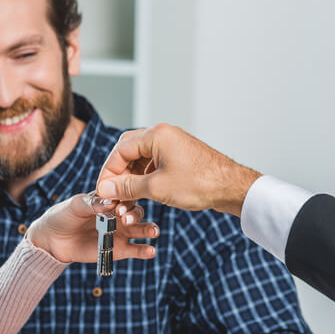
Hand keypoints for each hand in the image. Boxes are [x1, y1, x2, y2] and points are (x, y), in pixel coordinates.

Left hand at [25, 193, 158, 263]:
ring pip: (140, 229)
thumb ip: (93, 203)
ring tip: (154, 232)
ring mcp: (120, 232)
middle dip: (135, 215)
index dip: (125, 201)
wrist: (53, 240)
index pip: (124, 196)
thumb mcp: (75, 205)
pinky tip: (151, 251)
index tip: (119, 208)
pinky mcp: (119, 250)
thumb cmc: (64, 216)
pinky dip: (144, 251)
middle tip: (128, 221)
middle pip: (136, 212)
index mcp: (110, 200)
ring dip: (149, 229)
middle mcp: (118, 215)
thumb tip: (111, 201)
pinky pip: (135, 250)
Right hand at [95, 123, 261, 215]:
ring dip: (131, 178)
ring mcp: (171, 144)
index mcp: (156, 135)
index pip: (119, 150)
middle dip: (118, 174)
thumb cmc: (200, 183)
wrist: (231, 187)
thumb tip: (106, 188)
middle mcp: (163, 135)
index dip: (108, 173)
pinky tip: (142, 193)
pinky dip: (144, 177)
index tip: (103, 191)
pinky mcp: (178, 156)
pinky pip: (153, 163)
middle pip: (127, 151)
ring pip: (140, 158)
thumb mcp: (157, 188)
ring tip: (126, 198)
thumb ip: (127, 187)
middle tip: (113, 193)